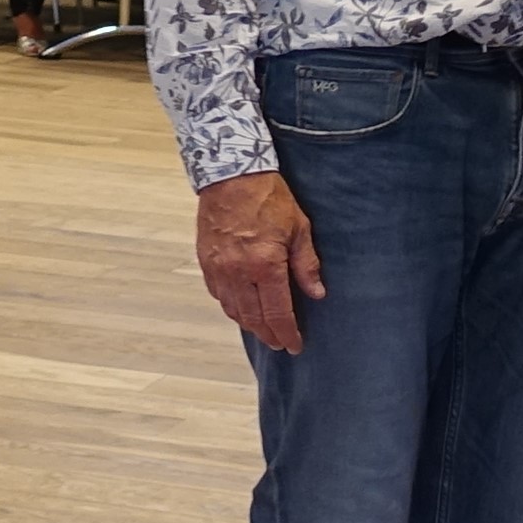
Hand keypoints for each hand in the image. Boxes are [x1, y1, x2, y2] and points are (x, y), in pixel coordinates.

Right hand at [195, 170, 324, 353]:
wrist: (231, 176)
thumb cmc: (269, 199)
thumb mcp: (299, 229)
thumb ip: (306, 265)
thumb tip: (317, 293)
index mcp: (265, 266)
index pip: (277, 313)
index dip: (287, 333)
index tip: (295, 346)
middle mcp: (238, 273)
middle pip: (253, 318)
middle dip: (268, 335)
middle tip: (280, 344)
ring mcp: (218, 269)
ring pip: (233, 310)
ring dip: (249, 324)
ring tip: (264, 331)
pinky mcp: (205, 262)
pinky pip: (218, 294)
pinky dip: (232, 307)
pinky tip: (242, 308)